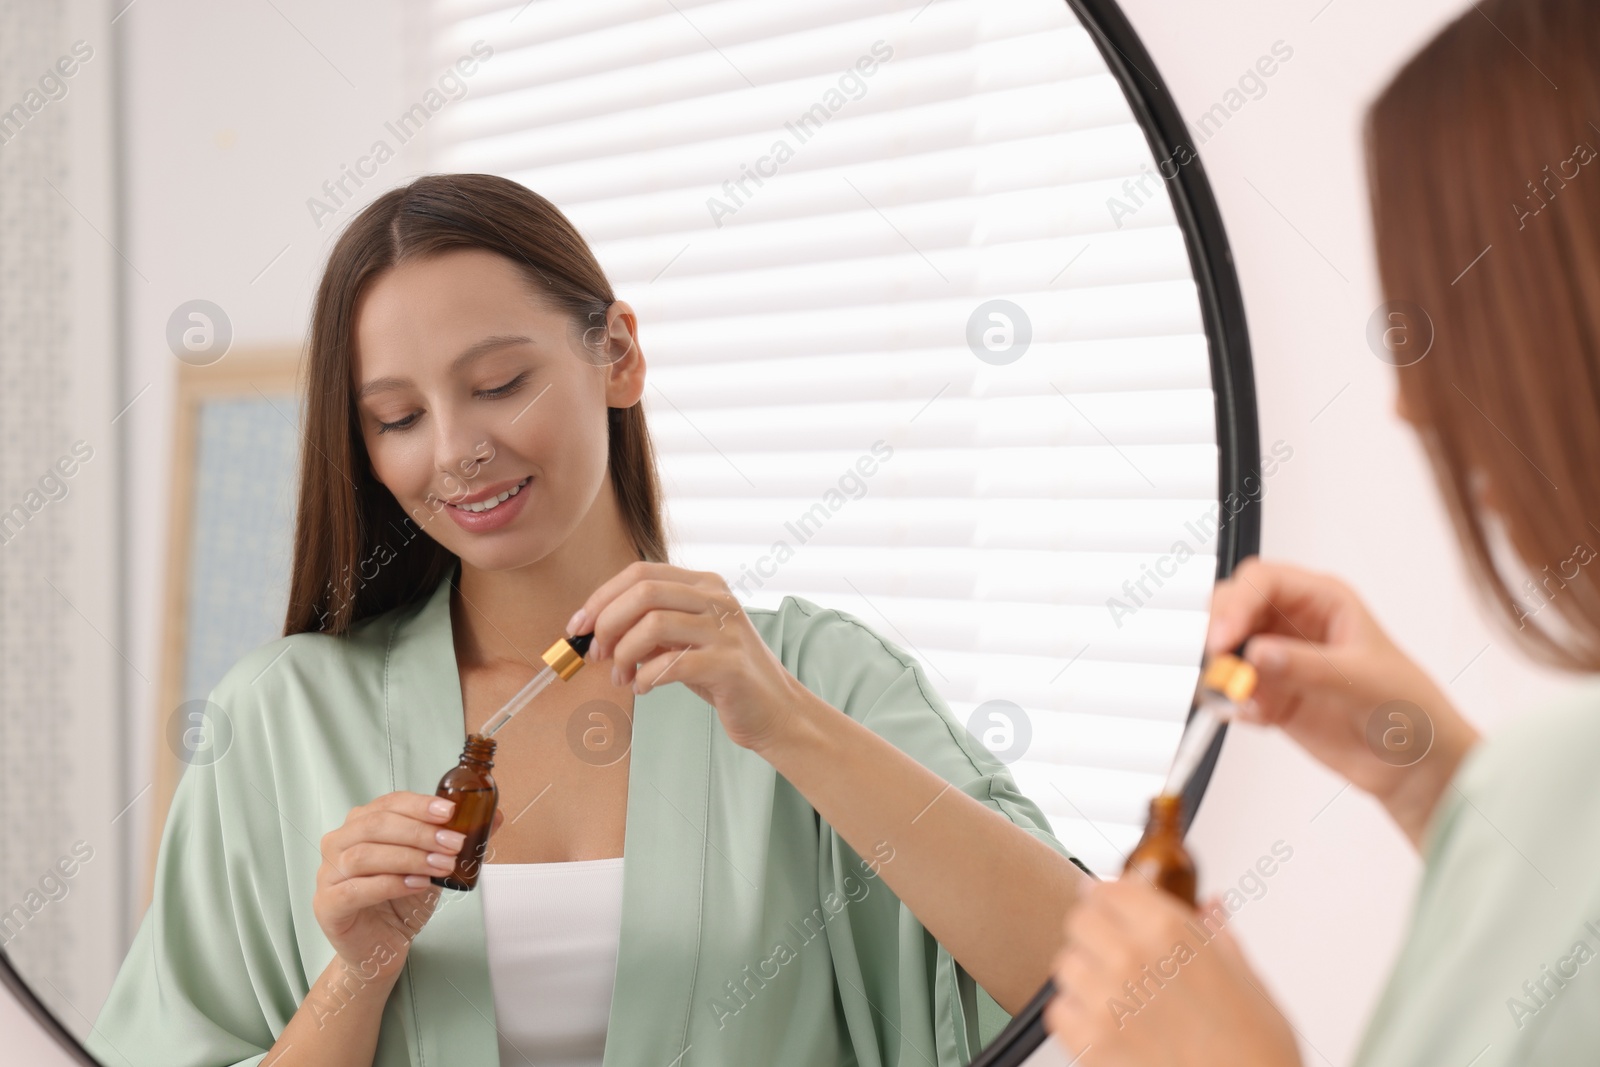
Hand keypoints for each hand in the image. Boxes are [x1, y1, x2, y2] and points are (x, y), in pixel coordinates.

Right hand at [313, 792, 504, 978]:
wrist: (380, 948)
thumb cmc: (401, 902)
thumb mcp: (433, 865)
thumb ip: (457, 839)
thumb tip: (495, 816)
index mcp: (361, 824)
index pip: (388, 804)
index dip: (419, 805)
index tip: (450, 812)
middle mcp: (338, 843)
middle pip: (376, 826)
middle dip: (420, 832)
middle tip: (454, 844)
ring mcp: (327, 874)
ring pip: (365, 855)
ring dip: (409, 857)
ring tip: (442, 866)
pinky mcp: (326, 904)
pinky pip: (355, 889)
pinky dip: (389, 883)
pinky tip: (417, 885)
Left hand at [568, 561, 807, 750]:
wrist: (774, 709)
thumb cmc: (722, 674)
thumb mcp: (685, 640)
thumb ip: (649, 627)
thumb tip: (594, 630)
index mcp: (704, 584)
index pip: (640, 573)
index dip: (601, 598)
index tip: (577, 627)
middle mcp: (717, 599)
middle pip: (643, 593)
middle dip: (607, 624)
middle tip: (596, 654)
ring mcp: (726, 630)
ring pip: (653, 624)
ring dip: (624, 654)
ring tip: (621, 677)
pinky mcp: (729, 665)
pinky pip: (671, 664)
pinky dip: (646, 677)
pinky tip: (644, 688)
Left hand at [1045, 878, 1300, 1066]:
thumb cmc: (1256, 1048)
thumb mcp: (1247, 979)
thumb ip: (1216, 935)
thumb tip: (1211, 908)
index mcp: (1168, 930)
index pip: (1107, 887)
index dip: (1110, 896)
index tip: (1112, 904)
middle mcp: (1130, 957)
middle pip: (1080, 919)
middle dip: (1095, 931)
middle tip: (1115, 949)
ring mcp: (1106, 1000)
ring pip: (1066, 964)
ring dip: (1084, 973)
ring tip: (1116, 992)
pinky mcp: (1091, 1042)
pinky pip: (1059, 1010)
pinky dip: (1075, 1015)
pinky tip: (1106, 1023)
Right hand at [1205, 556, 1479, 846]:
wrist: (1415, 765)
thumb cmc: (1409, 708)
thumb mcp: (1360, 680)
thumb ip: (1305, 666)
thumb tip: (1256, 654)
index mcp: (1322, 600)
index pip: (1262, 582)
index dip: (1236, 603)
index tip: (1223, 638)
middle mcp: (1295, 623)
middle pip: (1234, 608)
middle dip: (1220, 634)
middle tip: (1218, 664)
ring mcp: (1280, 659)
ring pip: (1228, 650)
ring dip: (1224, 673)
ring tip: (1245, 699)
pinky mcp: (1271, 695)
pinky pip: (1234, 691)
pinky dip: (1235, 704)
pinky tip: (1260, 718)